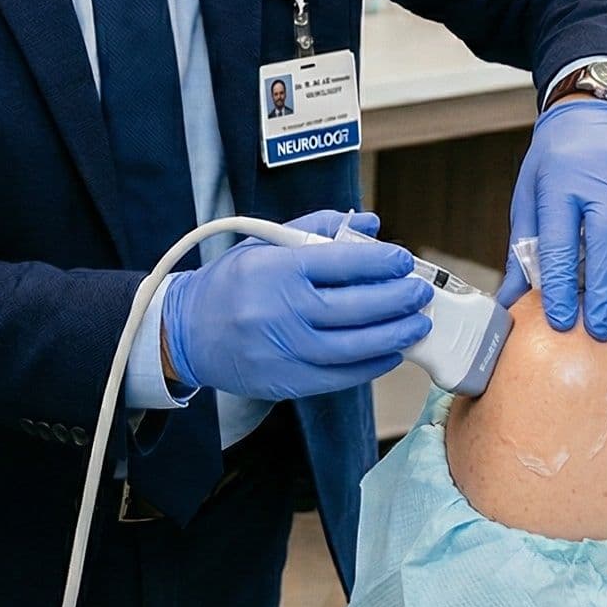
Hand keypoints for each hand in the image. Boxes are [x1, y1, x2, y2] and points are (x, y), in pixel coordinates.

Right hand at [162, 210, 433, 400]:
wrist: (186, 333)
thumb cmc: (230, 284)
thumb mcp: (264, 244)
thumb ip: (318, 229)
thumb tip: (370, 225)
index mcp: (276, 270)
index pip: (342, 262)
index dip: (380, 262)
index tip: (402, 260)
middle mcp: (281, 311)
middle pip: (355, 307)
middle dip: (397, 299)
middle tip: (419, 292)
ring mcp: (283, 350)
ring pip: (353, 346)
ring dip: (393, 335)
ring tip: (416, 324)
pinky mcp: (286, 382)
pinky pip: (340, 377)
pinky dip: (371, 365)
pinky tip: (389, 353)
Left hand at [495, 99, 606, 340]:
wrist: (597, 112)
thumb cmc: (559, 164)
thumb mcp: (530, 199)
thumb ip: (523, 253)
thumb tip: (509, 303)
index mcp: (559, 184)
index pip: (558, 243)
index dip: (560, 286)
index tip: (560, 321)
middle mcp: (601, 177)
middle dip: (605, 291)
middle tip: (599, 328)